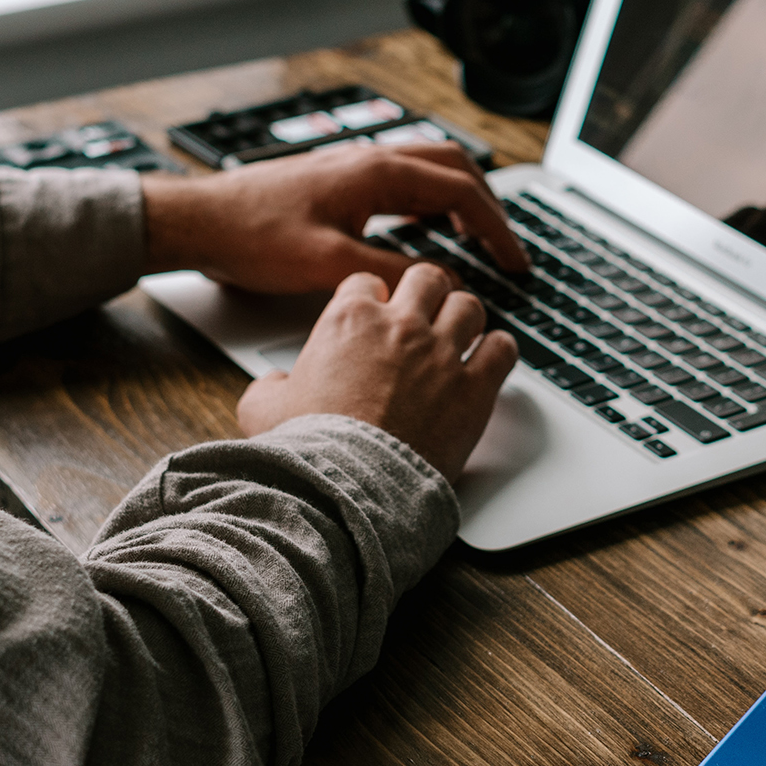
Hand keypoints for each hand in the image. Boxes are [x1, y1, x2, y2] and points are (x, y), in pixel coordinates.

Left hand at [140, 142, 528, 291]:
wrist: (199, 221)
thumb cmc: (251, 236)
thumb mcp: (326, 266)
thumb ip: (390, 274)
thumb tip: (441, 284)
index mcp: (375, 172)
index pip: (461, 190)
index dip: (496, 228)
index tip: (515, 261)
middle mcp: (369, 160)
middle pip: (454, 168)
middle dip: (489, 206)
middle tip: (506, 248)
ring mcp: (354, 167)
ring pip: (429, 170)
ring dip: (461, 199)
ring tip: (478, 238)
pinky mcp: (338, 180)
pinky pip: (402, 182)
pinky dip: (430, 202)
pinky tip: (426, 230)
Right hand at [236, 264, 517, 480]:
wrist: (347, 486)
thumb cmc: (307, 449)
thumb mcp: (263, 409)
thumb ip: (270, 385)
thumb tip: (274, 384)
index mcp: (349, 320)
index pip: (367, 281)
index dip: (371, 297)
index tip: (376, 312)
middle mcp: (400, 326)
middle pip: (427, 279)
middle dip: (426, 293)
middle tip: (425, 313)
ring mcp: (441, 354)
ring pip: (468, 306)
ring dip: (464, 319)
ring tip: (460, 336)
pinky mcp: (474, 388)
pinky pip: (502, 349)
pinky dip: (498, 351)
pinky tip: (490, 361)